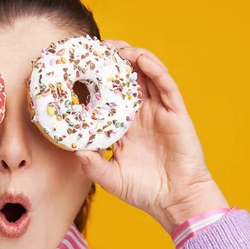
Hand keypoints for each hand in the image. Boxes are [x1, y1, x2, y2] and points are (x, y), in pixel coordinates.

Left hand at [75, 41, 228, 234]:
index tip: (78, 66)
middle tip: (95, 48)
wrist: (176, 201)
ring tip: (116, 47)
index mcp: (122, 126)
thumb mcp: (111, 178)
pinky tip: (140, 59)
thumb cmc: (144, 190)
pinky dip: (154, 69)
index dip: (95, 79)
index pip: (106, 95)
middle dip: (112, 60)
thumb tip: (74, 151)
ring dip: (131, 58)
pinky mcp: (175, 113)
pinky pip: (165, 86)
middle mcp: (139, 114)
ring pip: (145, 75)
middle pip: (125, 78)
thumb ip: (93, 165)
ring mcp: (158, 111)